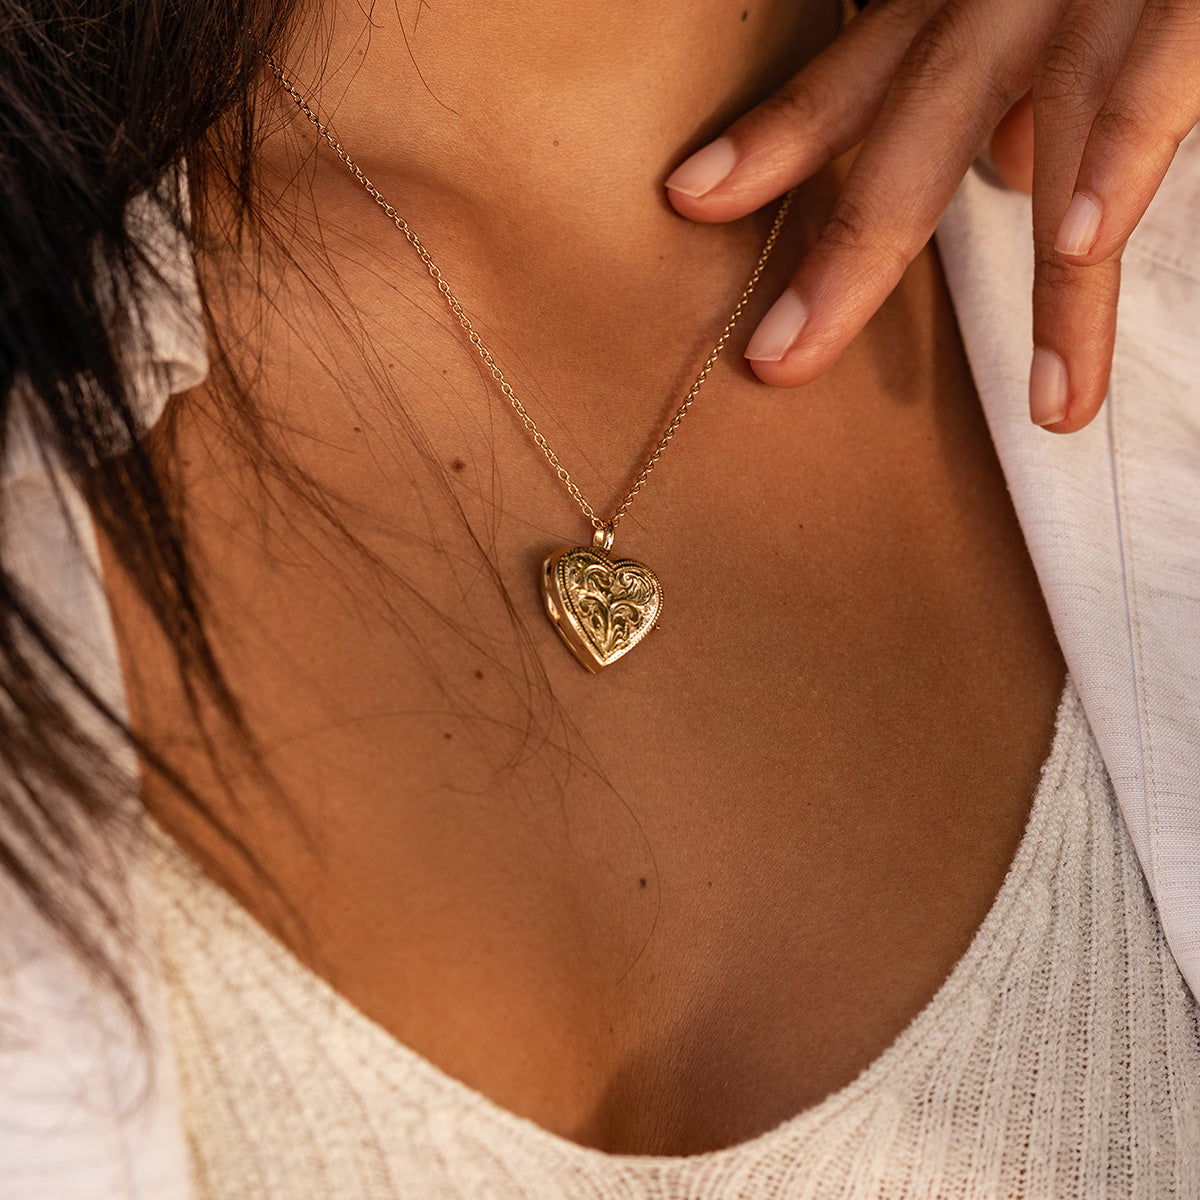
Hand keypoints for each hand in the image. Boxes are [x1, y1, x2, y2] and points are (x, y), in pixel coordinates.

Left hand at [665, 0, 1199, 432]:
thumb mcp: (1057, 4)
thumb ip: (1021, 86)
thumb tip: (1014, 171)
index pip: (857, 77)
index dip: (776, 140)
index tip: (693, 199)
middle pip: (916, 126)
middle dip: (848, 254)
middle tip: (777, 361)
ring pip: (1054, 131)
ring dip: (1046, 283)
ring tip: (1045, 400)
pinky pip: (1155, 76)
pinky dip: (1122, 155)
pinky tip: (1077, 240)